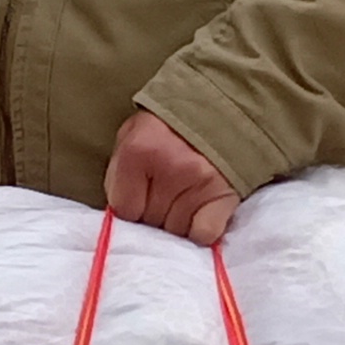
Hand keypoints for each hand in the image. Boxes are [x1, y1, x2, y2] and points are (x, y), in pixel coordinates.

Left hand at [104, 108, 238, 247]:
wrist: (220, 109)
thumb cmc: (167, 126)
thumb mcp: (131, 134)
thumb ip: (119, 173)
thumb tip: (120, 214)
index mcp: (139, 151)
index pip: (124, 210)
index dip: (130, 207)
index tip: (139, 195)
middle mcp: (171, 168)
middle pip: (151, 222)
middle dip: (153, 214)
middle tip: (164, 193)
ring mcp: (201, 183)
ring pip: (175, 231)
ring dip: (176, 222)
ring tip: (182, 198)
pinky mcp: (225, 197)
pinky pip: (204, 234)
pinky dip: (200, 230)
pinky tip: (200, 214)